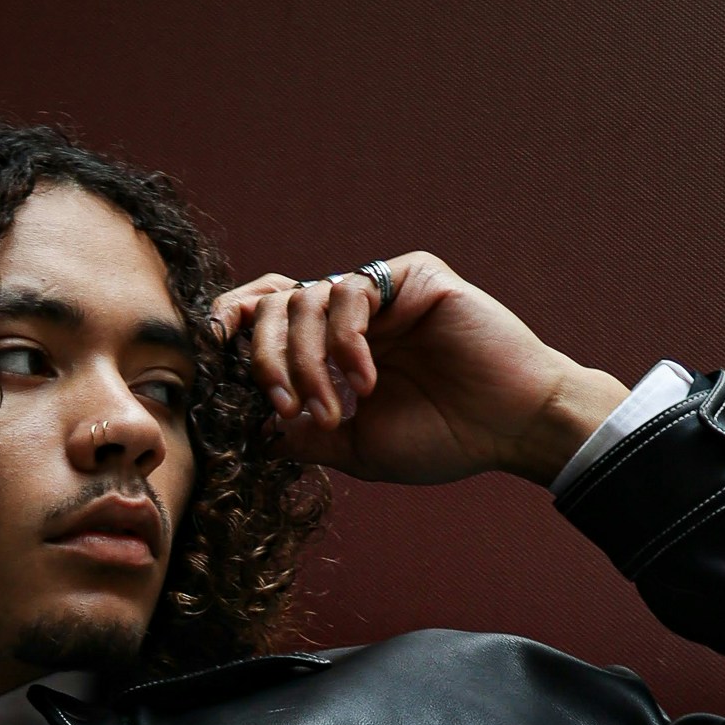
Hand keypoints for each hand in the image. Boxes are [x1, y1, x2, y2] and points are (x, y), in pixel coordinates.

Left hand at [211, 254, 629, 489]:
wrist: (510, 427)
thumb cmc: (444, 438)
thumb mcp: (357, 447)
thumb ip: (303, 434)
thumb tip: (247, 431)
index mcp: (332, 349)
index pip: (266, 322)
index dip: (232, 333)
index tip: (214, 367)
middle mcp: (351, 315)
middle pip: (274, 306)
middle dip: (265, 357)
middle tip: (283, 405)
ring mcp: (380, 293)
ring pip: (306, 299)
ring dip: (306, 360)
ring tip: (335, 407)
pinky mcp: (411, 277)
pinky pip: (352, 291)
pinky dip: (346, 341)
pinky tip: (367, 381)